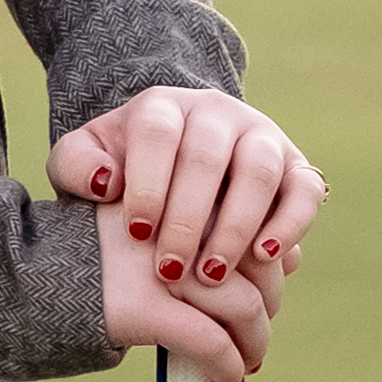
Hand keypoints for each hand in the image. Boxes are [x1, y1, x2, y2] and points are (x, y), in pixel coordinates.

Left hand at [57, 84, 323, 296]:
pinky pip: (305, 187)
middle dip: (189, 219)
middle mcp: (216, 114)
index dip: (149, 183)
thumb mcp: (84, 162)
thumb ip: (76, 166)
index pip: (157, 134)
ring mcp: (260, 136)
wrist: (173, 168)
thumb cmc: (121, 171)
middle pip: (208, 156)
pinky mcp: (295, 166)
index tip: (137, 233)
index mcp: (162, 108)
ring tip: (214, 273)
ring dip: (237, 225)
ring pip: (259, 170)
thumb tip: (107, 184)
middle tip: (172, 269)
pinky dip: (291, 222)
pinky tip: (266, 258)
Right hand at [95, 197, 273, 381]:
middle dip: (267, 303)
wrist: (24, 273)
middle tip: (256, 329)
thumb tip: (270, 254)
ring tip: (248, 359)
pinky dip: (228, 366)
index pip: (250, 224)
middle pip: (255, 265)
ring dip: (255, 341)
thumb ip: (195, 221)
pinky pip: (211, 344)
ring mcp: (164, 268)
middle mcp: (178, 224)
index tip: (263, 288)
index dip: (267, 263)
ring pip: (244, 307)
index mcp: (181, 193)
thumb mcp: (143, 219)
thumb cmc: (88, 253)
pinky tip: (229, 380)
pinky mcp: (149, 309)